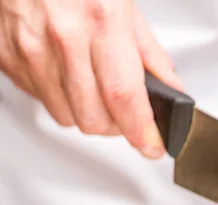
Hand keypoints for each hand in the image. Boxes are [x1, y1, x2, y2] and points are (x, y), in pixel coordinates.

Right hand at [0, 0, 182, 157]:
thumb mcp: (125, 5)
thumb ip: (150, 54)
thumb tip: (171, 89)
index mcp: (101, 22)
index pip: (124, 97)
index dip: (142, 131)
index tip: (153, 146)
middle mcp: (63, 38)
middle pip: (94, 118)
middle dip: (117, 127)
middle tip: (127, 116)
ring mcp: (31, 49)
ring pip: (67, 116)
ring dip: (89, 114)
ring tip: (98, 92)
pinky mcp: (9, 56)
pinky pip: (42, 99)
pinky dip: (62, 98)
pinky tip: (70, 77)